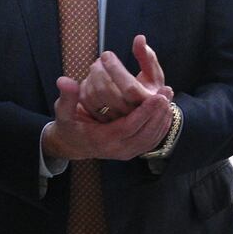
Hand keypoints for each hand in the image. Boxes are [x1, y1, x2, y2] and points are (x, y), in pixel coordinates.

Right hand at [43, 76, 172, 162]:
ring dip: (162, 119)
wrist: (72, 145)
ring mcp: (127, 153)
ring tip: (169, 99)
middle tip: (166, 93)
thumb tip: (64, 80)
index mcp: (102, 140)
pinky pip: (151, 142)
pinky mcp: (133, 151)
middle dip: (157, 113)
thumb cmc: (69, 127)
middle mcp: (117, 150)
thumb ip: (66, 98)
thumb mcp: (63, 114)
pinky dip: (160, 127)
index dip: (143, 112)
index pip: (128, 127)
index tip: (156, 96)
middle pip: (144, 134)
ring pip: (150, 139)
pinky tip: (165, 111)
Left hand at [76, 35, 170, 123]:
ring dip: (91, 77)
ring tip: (96, 67)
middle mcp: (130, 115)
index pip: (129, 88)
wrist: (140, 119)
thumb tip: (139, 38)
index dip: (115, 69)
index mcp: (146, 103)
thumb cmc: (148, 91)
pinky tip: (90, 81)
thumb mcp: (153, 76)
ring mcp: (113, 120)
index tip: (107, 54)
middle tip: (99, 60)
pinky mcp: (100, 121)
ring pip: (94, 96)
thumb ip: (148, 57)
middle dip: (99, 70)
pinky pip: (86, 103)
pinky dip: (85, 88)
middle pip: (107, 91)